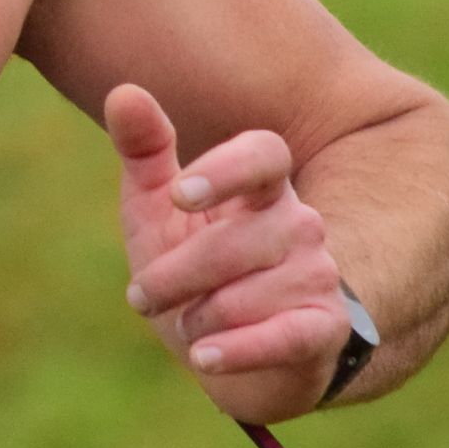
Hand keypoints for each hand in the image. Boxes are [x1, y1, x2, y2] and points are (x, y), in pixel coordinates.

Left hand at [106, 83, 347, 424]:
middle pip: (236, 239)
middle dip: (173, 274)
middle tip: (141, 296)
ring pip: (245, 294)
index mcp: (263, 186)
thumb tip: (123, 90)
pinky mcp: (325, 330)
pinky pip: (284, 337)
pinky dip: (238, 351)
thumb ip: (144, 151)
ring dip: (198, 317)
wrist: (236, 355)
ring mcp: (318, 277)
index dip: (225, 169)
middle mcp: (300, 224)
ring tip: (189, 326)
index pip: (264, 154)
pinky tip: (205, 357)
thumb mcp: (157, 210)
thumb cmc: (194, 270)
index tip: (178, 194)